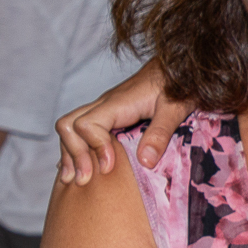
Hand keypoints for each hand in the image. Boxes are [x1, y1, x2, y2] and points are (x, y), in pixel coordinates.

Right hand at [54, 59, 189, 183]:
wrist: (178, 66)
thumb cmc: (178, 85)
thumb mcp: (175, 109)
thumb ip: (160, 133)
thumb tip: (145, 162)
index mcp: (118, 104)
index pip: (87, 124)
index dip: (94, 148)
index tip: (108, 167)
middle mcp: (105, 105)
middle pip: (69, 126)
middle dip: (73, 154)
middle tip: (84, 180)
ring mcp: (104, 110)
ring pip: (70, 128)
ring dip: (70, 154)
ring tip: (73, 180)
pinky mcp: (108, 115)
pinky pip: (81, 130)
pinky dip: (76, 149)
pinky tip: (78, 168)